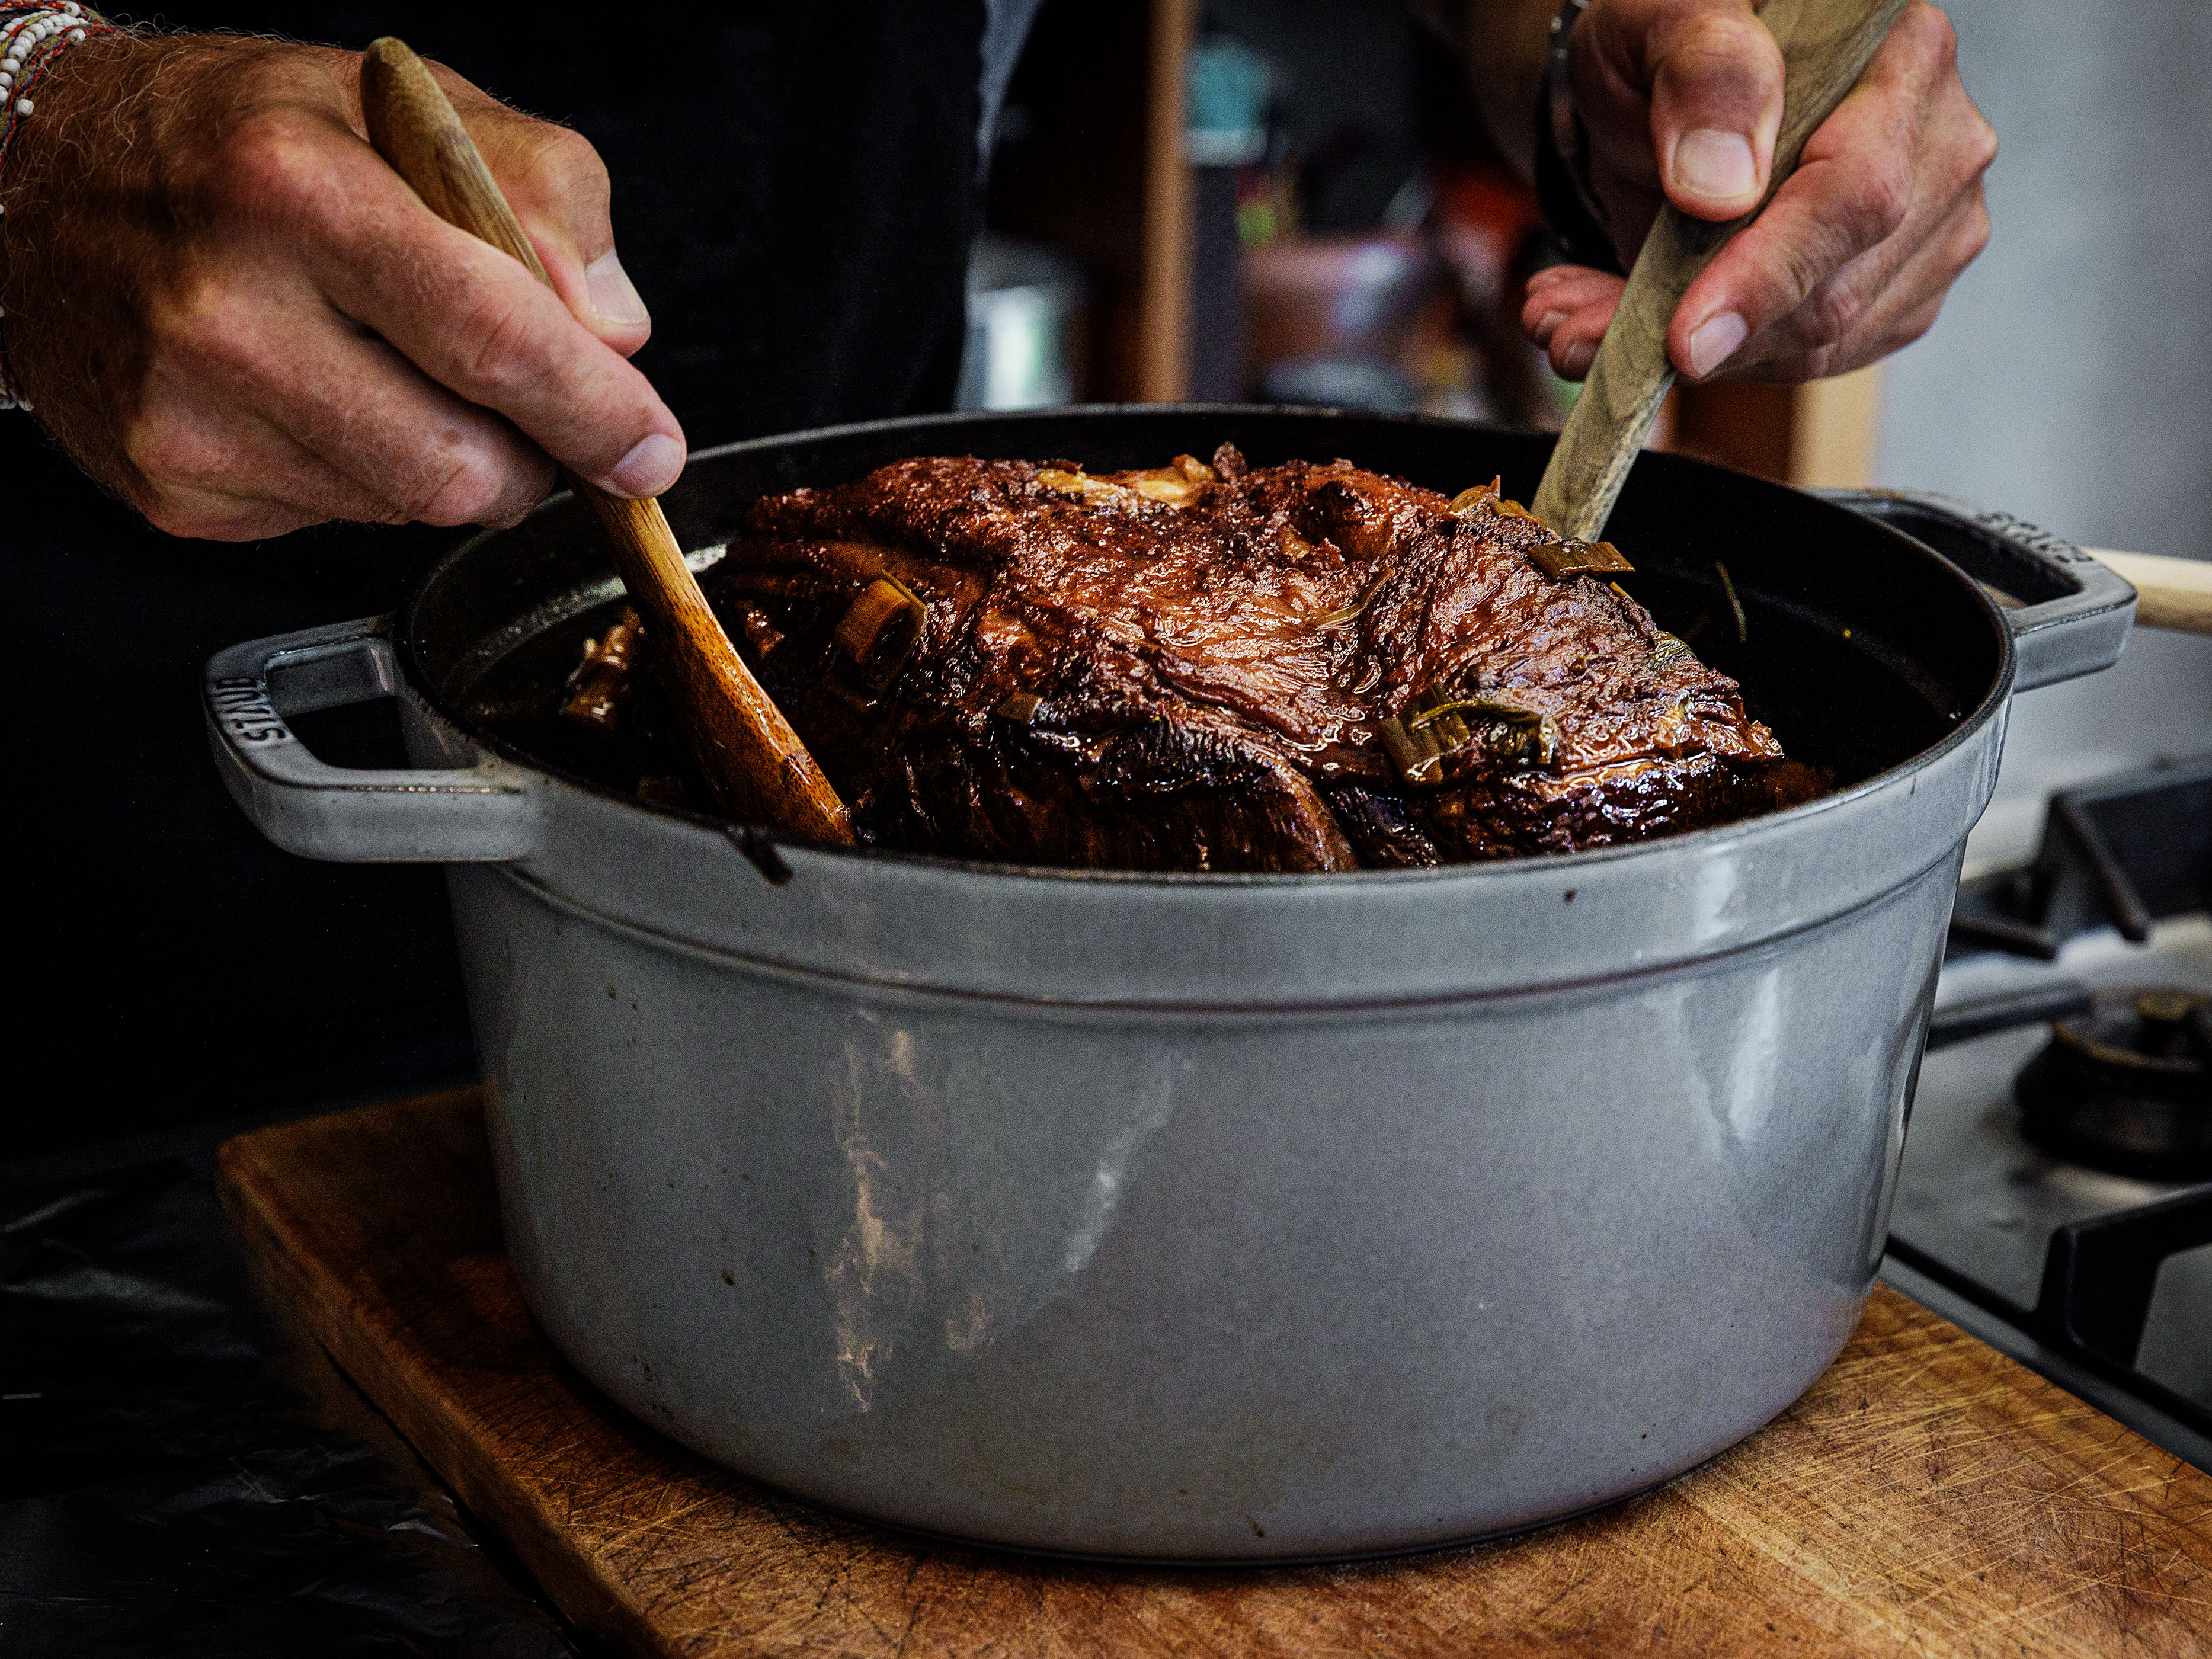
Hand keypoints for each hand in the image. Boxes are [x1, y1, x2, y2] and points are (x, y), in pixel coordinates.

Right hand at [0, 35, 682, 538]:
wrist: (38, 179)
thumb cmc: (242, 138)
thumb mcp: (408, 106)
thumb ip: (545, 194)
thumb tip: (614, 331)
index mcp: (296, 191)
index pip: (494, 340)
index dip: (595, 413)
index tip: (648, 450)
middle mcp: (226, 311)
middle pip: (463, 467)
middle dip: (534, 456)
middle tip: (529, 407)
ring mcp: (190, 415)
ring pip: (412, 509)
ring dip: (456, 465)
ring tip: (407, 376)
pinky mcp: (177, 488)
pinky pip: (341, 523)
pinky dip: (370, 478)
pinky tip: (324, 400)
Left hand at [1521, 0, 1996, 385]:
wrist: (1661, 93)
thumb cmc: (1670, 43)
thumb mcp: (1664, 19)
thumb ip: (1706, 75)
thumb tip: (1723, 187)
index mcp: (1902, 58)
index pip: (1858, 193)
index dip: (1769, 274)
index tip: (1685, 335)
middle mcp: (1936, 145)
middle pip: (1842, 290)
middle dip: (1711, 333)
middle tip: (1575, 334)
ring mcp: (1926, 226)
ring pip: (1820, 344)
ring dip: (1688, 356)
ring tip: (1575, 325)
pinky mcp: (1891, 293)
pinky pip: (1802, 361)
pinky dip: (1706, 364)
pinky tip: (1628, 327)